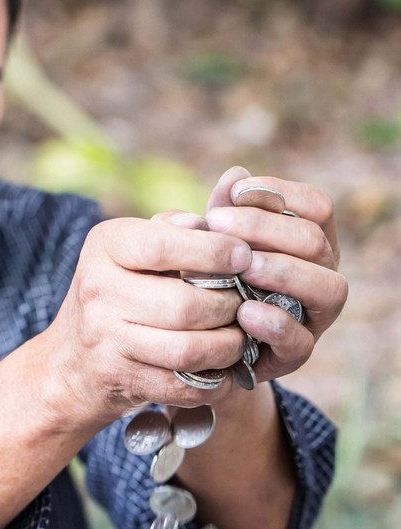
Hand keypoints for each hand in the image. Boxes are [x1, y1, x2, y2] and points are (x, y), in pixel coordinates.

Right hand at [48, 211, 252, 429]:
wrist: (70, 361)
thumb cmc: (120, 290)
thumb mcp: (134, 248)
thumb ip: (180, 225)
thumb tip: (235, 184)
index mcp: (105, 245)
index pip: (163, 245)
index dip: (213, 251)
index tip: (245, 255)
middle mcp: (98, 290)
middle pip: (184, 305)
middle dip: (229, 307)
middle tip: (247, 304)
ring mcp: (104, 339)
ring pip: (187, 349)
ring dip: (227, 347)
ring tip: (241, 336)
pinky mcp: (117, 377)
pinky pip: (180, 385)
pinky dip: (212, 380)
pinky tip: (224, 368)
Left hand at [205, 166, 347, 383]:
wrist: (200, 342)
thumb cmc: (212, 279)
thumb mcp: (213, 243)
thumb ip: (224, 212)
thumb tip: (235, 174)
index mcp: (309, 241)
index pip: (317, 206)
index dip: (282, 194)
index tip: (236, 193)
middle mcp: (322, 274)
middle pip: (316, 241)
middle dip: (266, 228)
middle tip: (218, 223)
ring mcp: (315, 316)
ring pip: (328, 287)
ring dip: (284, 272)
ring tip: (244, 267)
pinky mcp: (296, 354)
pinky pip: (301, 340)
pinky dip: (275, 323)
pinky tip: (244, 312)